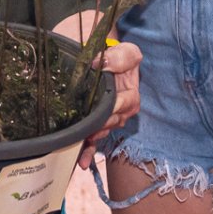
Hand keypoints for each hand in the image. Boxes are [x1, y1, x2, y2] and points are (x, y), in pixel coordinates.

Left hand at [78, 40, 141, 168]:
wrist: (104, 59)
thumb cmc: (117, 56)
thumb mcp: (126, 51)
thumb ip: (121, 57)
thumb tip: (102, 64)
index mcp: (131, 94)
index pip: (126, 103)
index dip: (116, 106)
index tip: (106, 106)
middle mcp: (122, 110)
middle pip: (113, 121)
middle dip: (101, 125)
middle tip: (89, 127)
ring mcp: (109, 119)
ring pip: (103, 132)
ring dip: (93, 138)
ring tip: (83, 142)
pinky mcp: (97, 124)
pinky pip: (95, 140)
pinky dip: (88, 152)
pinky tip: (81, 162)